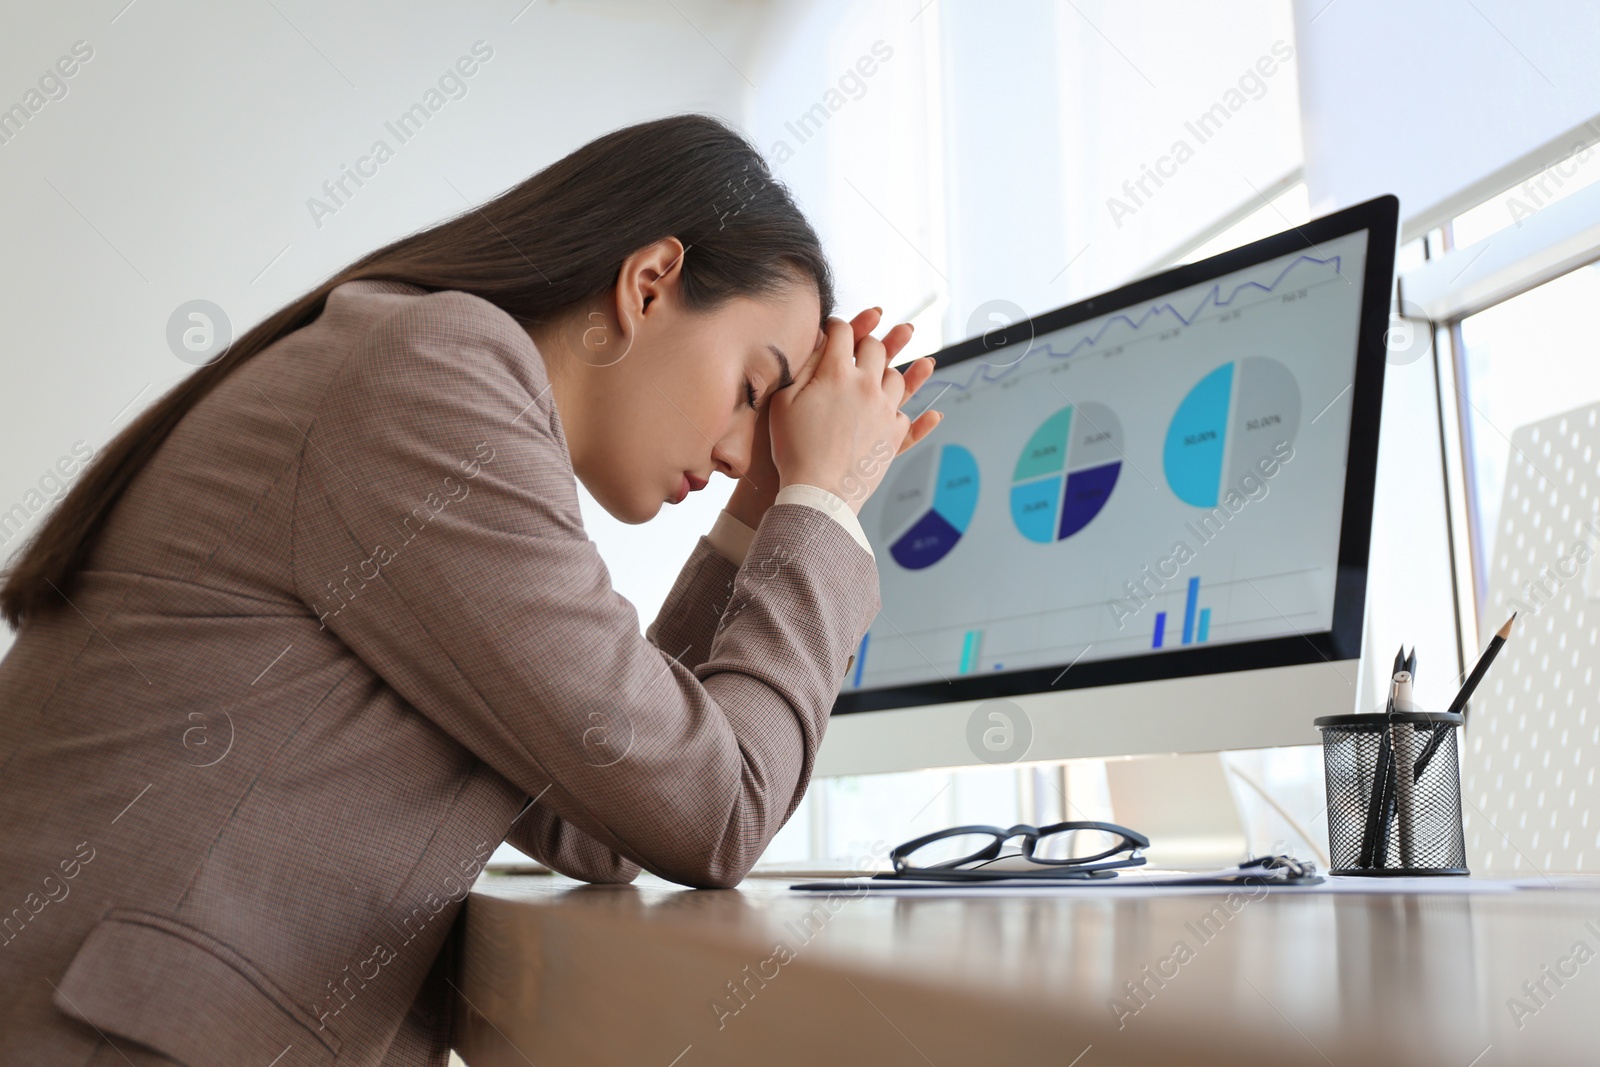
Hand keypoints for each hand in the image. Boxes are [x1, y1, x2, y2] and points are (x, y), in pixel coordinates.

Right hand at [769, 306, 944, 513]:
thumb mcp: (784, 401)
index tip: (833, 328)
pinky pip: (910, 418)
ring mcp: (885, 409)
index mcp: (836, 373)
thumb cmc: (794, 448)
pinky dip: (920, 417)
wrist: (817, 490)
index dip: (837, 326)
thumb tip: (822, 342)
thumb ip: (805, 366)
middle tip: (861, 345)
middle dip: (868, 341)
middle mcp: (867, 385)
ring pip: (898, 378)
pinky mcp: (895, 435)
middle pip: (876, 349)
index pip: (842, 333)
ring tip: (885, 374)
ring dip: (890, 372)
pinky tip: (931, 414)